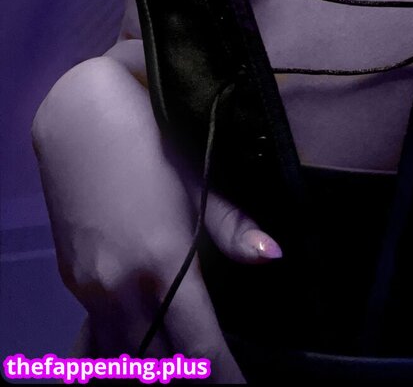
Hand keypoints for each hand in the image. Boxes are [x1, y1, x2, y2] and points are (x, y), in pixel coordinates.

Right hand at [32, 48, 280, 383]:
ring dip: (152, 369)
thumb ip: (231, 228)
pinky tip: (133, 357)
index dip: (225, 376)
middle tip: (220, 379)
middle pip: (159, 363)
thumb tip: (274, 258)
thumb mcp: (197, 179)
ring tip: (182, 370)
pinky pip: (91, 340)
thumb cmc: (149, 141)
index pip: (199, 346)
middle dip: (191, 377)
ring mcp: (89, 288)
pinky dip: (115, 357)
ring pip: (123, 358)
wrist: (80, 116)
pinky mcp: (72, 281)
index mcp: (161, 262)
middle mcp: (120, 287)